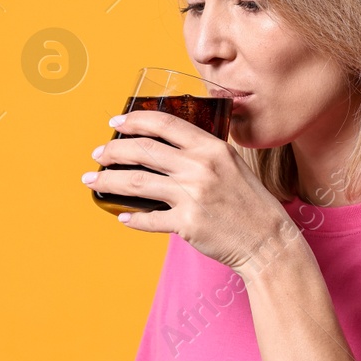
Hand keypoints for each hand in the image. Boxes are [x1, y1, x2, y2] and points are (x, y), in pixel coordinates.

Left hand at [82, 109, 294, 273]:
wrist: (269, 240)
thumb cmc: (251, 203)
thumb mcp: (232, 165)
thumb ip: (203, 153)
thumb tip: (165, 149)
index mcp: (211, 148)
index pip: (164, 123)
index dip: (134, 120)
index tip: (116, 123)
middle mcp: (200, 168)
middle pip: (142, 151)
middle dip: (112, 150)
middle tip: (98, 154)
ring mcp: (193, 196)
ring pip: (137, 183)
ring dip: (108, 181)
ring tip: (92, 180)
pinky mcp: (187, 224)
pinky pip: (148, 219)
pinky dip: (131, 219)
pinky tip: (122, 217)